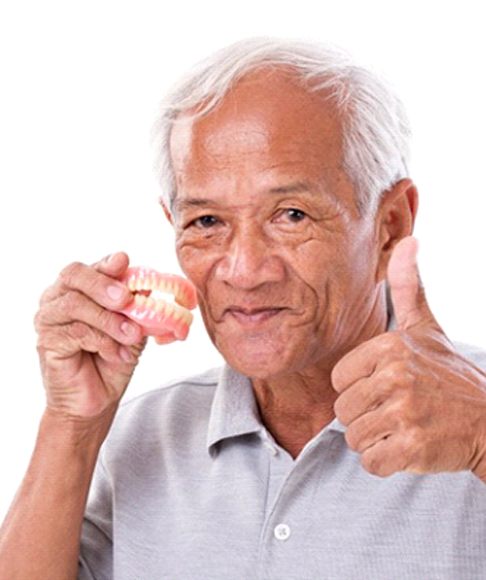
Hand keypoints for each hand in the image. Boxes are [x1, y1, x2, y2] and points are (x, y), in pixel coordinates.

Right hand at [34, 253, 146, 420]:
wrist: (98, 399)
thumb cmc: (112, 360)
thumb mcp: (132, 328)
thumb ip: (137, 307)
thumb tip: (149, 287)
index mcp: (80, 288)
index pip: (90, 267)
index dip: (107, 263)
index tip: (123, 261)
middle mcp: (59, 298)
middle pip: (74, 275)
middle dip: (103, 284)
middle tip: (126, 299)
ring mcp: (49, 319)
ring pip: (75, 304)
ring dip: (109, 319)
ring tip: (132, 336)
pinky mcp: (47, 342)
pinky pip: (76, 332)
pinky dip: (103, 341)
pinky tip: (117, 354)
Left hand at [331, 236, 485, 480]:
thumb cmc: (449, 375)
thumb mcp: (428, 327)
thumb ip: (409, 287)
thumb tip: (410, 239)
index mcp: (390, 346)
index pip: (339, 380)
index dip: (358, 388)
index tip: (387, 387)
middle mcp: (396, 375)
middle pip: (343, 410)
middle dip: (365, 416)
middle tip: (398, 411)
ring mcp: (406, 412)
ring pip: (354, 437)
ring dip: (375, 440)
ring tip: (404, 427)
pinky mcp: (414, 447)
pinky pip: (371, 462)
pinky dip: (385, 462)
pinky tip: (408, 448)